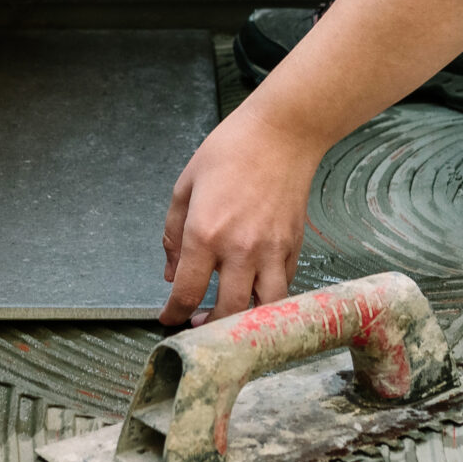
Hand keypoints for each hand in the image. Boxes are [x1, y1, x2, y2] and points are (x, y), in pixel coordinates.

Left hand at [160, 105, 322, 324]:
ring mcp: (272, 251)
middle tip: (198, 324)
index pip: (187, 292)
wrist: (283, 133)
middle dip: (208, 327)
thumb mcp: (186, 185)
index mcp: (205, 234)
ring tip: (231, 318)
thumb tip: (172, 272)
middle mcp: (240, 250)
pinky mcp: (294, 246)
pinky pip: (283, 286)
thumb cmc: (230, 150)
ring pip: (263, 309)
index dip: (173, 314)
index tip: (168, 318)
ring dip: (245, 321)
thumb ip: (173, 233)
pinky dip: (268, 296)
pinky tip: (254, 290)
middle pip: (227, 312)